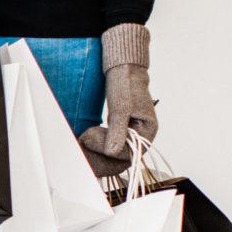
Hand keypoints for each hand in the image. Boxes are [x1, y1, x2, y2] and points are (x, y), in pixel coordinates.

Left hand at [78, 24, 156, 177]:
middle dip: (99, 153)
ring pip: (112, 156)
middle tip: (82, 139)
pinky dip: (96, 145)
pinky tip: (86, 137)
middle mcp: (140, 137)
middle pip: (120, 159)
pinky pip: (108, 148)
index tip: (89, 136)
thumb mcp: (121, 107)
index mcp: (148, 131)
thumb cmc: (126, 85)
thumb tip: (112, 152)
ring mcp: (129, 137)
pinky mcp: (119, 134)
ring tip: (83, 137)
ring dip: (96, 150)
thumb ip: (117, 130)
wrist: (123, 72)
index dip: (106, 149)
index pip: (127, 153)